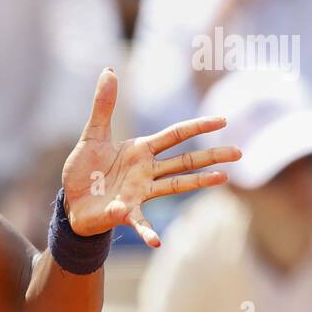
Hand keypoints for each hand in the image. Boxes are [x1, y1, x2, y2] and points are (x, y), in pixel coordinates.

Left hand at [61, 69, 241, 246]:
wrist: (72, 202)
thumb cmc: (85, 170)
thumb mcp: (92, 135)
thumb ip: (103, 106)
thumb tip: (109, 70)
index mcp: (140, 150)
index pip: (174, 135)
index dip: (197, 127)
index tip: (223, 120)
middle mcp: (146, 172)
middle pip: (184, 161)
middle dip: (211, 156)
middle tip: (240, 152)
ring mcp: (139, 193)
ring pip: (175, 186)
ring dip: (198, 182)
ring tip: (223, 179)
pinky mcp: (125, 213)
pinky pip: (140, 223)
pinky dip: (148, 232)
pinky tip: (157, 242)